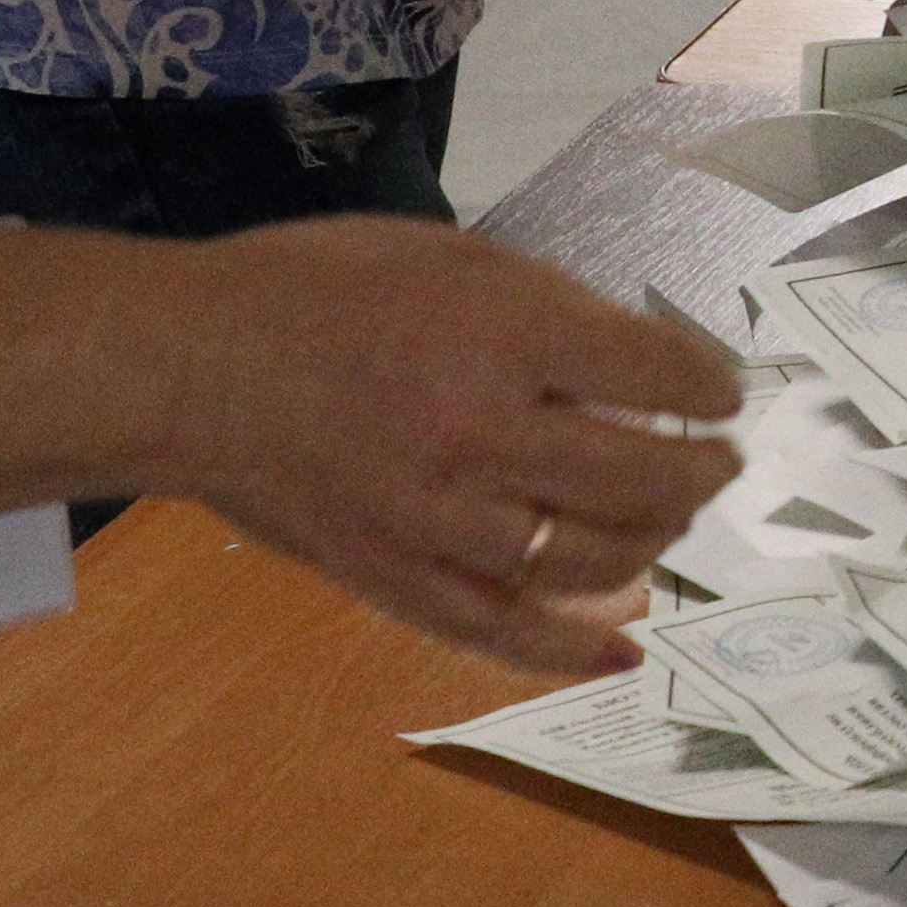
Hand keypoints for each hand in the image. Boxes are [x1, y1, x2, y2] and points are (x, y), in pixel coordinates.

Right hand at [147, 220, 743, 675]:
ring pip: (594, 558)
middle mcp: (484, 434)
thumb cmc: (316, 290)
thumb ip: (546, 307)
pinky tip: (621, 649)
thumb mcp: (449, 255)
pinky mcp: (396, 580)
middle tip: (718, 460)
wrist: (185, 368)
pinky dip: (571, 650)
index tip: (721, 391)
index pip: (656, 373)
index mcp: (504, 336)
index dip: (709, 385)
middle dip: (704, 470)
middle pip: (645, 475)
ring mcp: (440, 520)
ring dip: (655, 541)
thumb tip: (637, 362)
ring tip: (669, 519)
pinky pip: (503, 633)